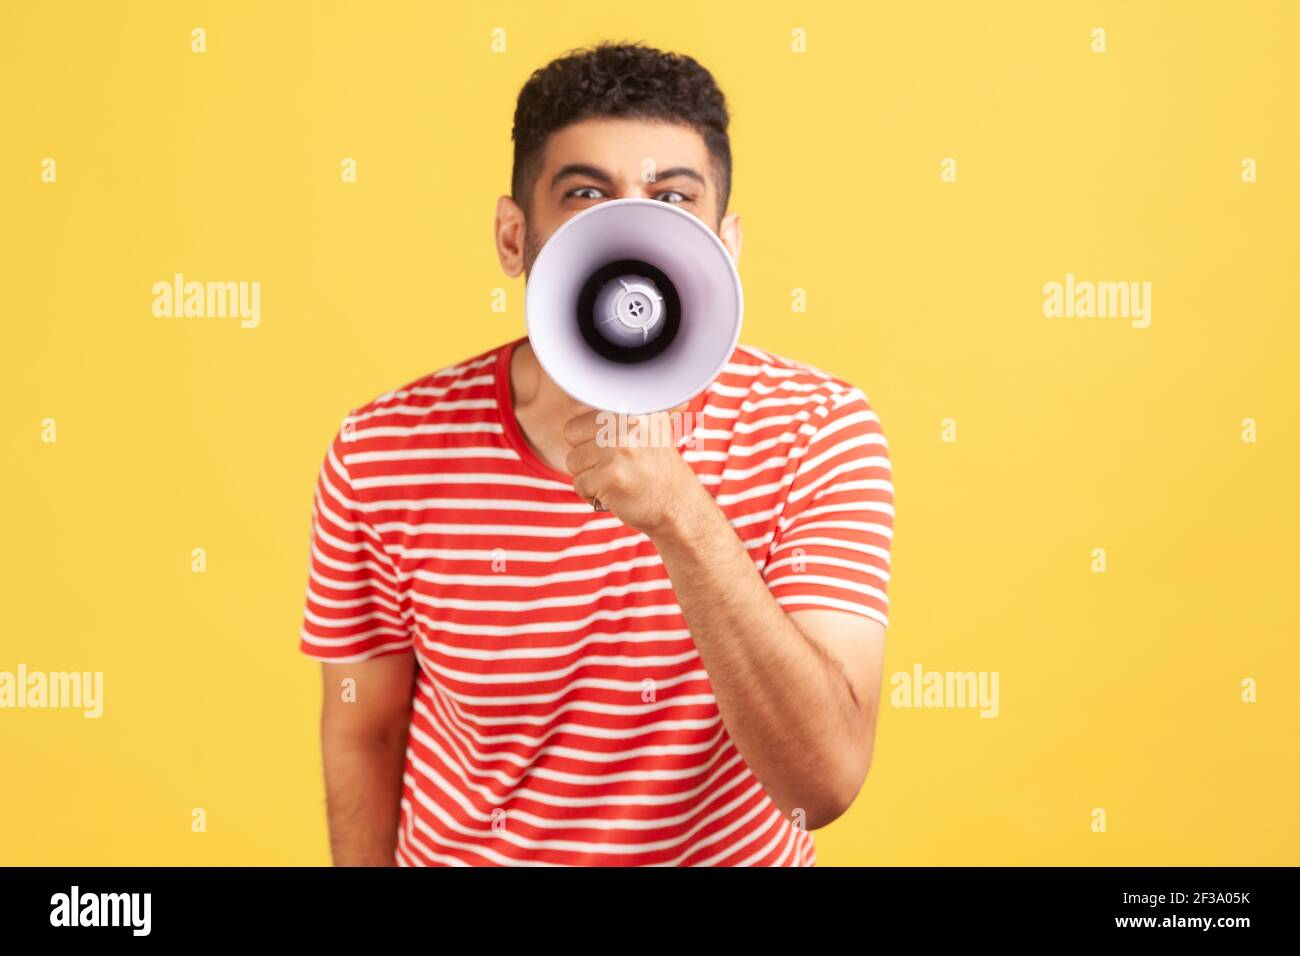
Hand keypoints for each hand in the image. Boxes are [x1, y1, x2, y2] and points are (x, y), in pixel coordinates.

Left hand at [562, 403, 704, 536]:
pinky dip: (592, 494)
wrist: (678, 505)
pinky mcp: (612, 475)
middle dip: (586, 456)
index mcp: (631, 407)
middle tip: (614, 466)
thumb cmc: (657, 468)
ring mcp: (619, 448)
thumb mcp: (649, 428)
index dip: (589, 439)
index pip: (579, 418)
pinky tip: (615, 493)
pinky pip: (579, 484)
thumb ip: (619, 412)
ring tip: (616, 479)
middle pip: (571, 435)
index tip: (615, 450)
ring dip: (589, 476)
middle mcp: (626, 422)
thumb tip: (580, 396)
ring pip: (573, 461)